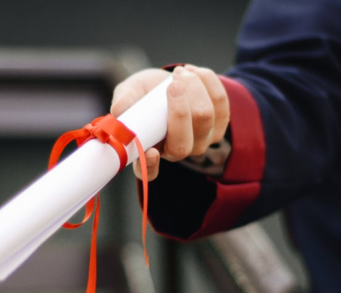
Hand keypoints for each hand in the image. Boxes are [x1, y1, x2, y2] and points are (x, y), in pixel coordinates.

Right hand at [110, 65, 229, 180]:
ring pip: (205, 117)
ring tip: (179, 73)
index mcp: (150, 151)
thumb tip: (119, 111)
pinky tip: (193, 72)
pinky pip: (220, 102)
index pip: (149, 171)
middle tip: (172, 83)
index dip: (151, 166)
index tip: (151, 152)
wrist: (170, 81)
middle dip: (180, 108)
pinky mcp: (219, 124)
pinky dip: (207, 81)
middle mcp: (177, 152)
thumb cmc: (145, 93)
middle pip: (183, 142)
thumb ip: (124, 101)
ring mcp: (201, 141)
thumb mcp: (130, 92)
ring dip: (193, 87)